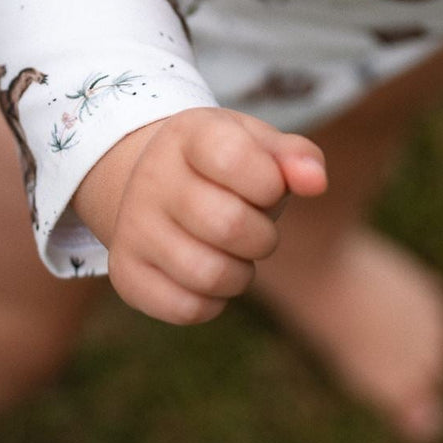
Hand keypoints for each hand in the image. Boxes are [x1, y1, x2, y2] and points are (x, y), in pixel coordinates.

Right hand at [73, 108, 326, 323]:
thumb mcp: (259, 146)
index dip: (269, 183)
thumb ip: (296, 157)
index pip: (234, 159)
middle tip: (255, 228)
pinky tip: (208, 272)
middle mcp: (150, 177)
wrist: (159, 184)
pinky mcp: (126, 273)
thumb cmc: (228, 166)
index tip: (268, 186)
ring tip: (233, 253)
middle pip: (228, 225)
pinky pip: (187, 309)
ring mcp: (132, 227)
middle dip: (262, 236)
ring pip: (209, 275)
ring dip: (241, 273)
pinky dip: (213, 301)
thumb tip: (316, 183)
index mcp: (188, 134)